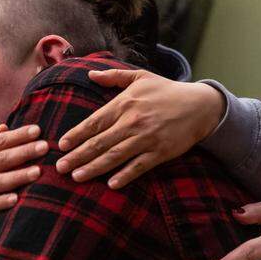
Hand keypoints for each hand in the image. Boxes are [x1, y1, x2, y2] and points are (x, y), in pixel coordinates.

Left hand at [56, 70, 225, 188]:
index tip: (61, 145)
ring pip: (115, 156)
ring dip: (94, 168)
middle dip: (78, 156)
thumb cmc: (167, 91)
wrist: (200, 105)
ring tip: (76, 177)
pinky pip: (139, 166)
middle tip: (60, 167)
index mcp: (125, 103)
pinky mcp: (160, 152)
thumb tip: (91, 74)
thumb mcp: (141, 77)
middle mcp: (133, 121)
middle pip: (100, 142)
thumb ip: (114, 76)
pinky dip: (125, 176)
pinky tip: (111, 185)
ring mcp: (146, 138)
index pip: (94, 122)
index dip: (77, 134)